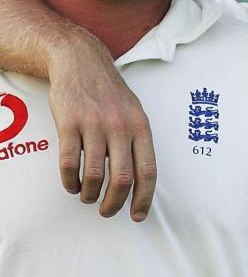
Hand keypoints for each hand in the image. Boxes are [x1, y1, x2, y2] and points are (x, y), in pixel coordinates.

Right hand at [47, 33, 155, 221]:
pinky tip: (71, 184)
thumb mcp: (134, 113)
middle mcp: (121, 127)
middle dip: (114, 203)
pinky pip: (70, 163)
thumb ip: (137, 143)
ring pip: (95, 175)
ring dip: (89, 194)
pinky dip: (70, 181)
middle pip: (122, 179)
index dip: (144, 198)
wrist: (82, 62)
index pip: (148, 170)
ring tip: (86, 196)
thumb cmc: (110, 94)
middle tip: (107, 211)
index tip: (137, 215)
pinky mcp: (70, 123)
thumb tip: (138, 181)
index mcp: (141, 127)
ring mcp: (95, 125)